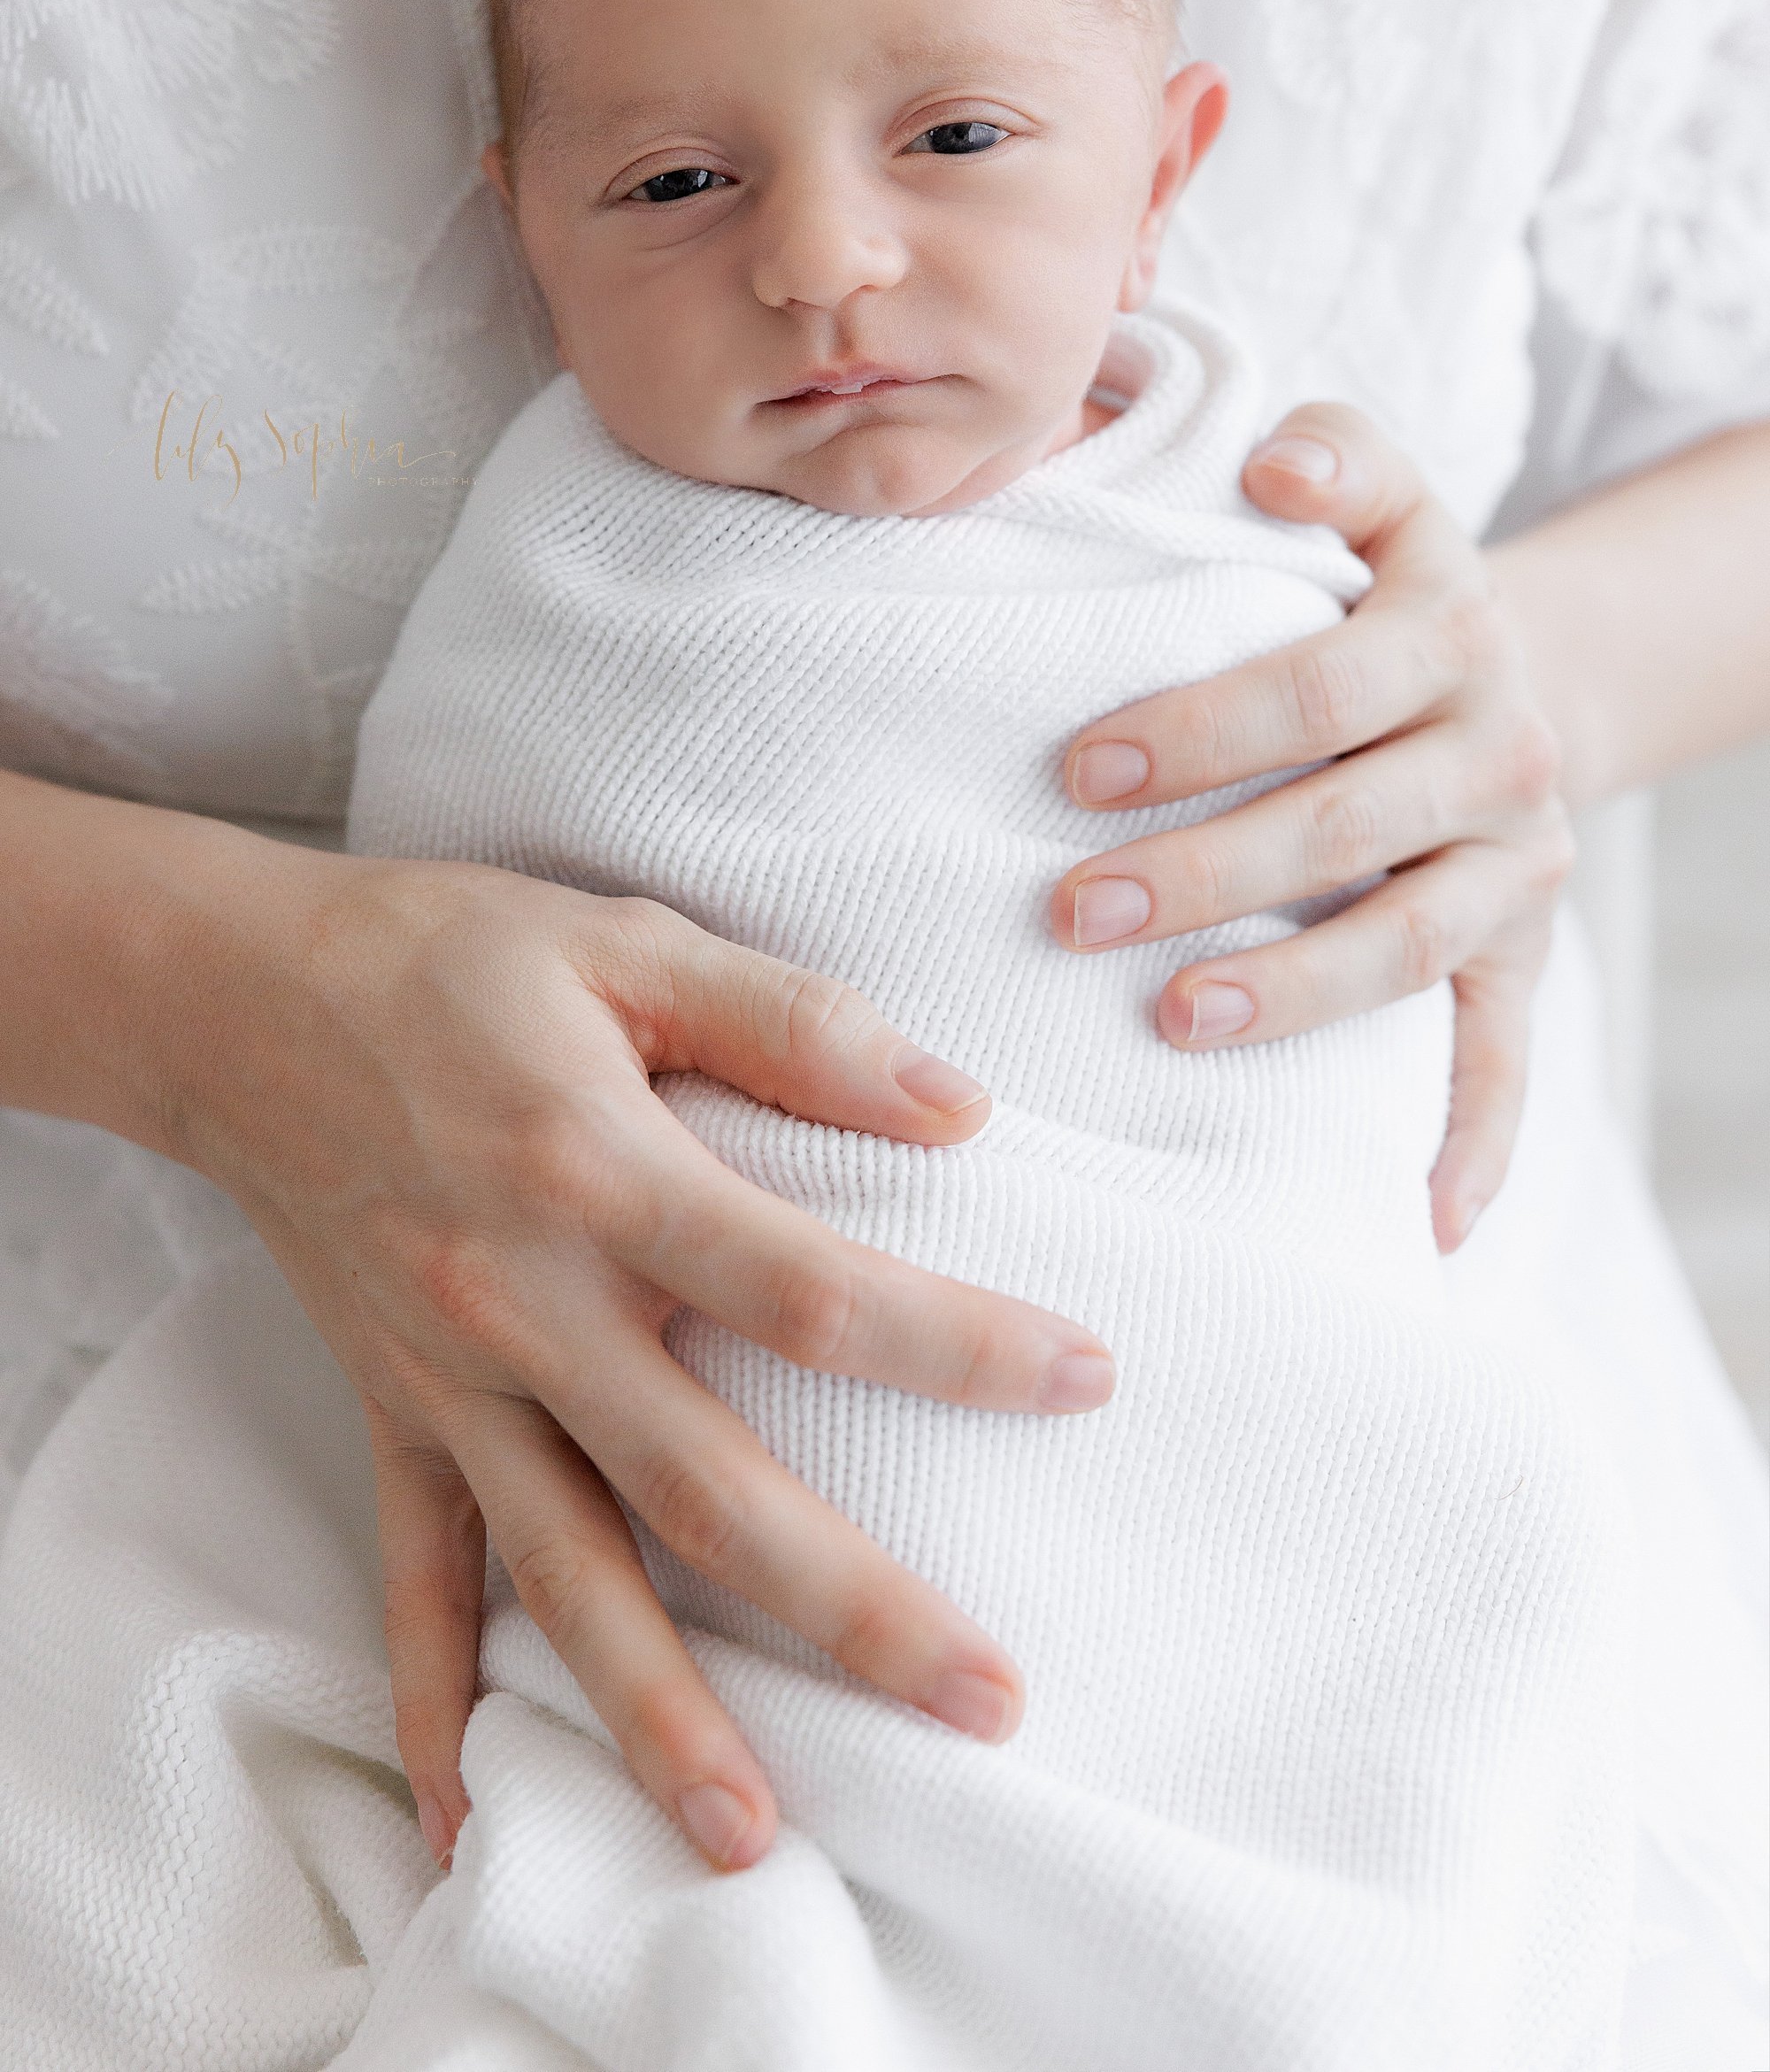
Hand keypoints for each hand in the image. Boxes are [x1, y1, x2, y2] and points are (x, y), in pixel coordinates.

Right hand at [156, 855, 1113, 1873]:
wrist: (238, 998)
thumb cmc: (451, 957)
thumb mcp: (626, 942)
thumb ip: (792, 1022)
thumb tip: (960, 1104)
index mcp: (596, 1170)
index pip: (806, 1289)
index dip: (955, 1343)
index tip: (1083, 1379)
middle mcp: (523, 1301)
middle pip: (705, 1485)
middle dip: (850, 1607)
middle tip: (986, 1700)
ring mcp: (451, 1378)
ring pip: (566, 1571)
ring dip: (657, 1710)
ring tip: (753, 1836)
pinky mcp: (394, 1413)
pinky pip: (413, 1579)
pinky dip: (437, 1702)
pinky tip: (469, 1825)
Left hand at [1051, 402, 1573, 1253]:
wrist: (1525, 666)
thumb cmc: (1378, 586)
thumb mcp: (1375, 490)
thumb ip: (1321, 448)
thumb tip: (1252, 454)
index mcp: (1443, 620)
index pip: (1319, 676)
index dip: (1202, 723)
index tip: (1078, 770)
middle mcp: (1494, 742)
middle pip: (1342, 816)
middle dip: (1200, 868)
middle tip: (1064, 910)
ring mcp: (1519, 862)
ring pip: (1410, 942)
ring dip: (1294, 989)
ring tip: (1175, 1021)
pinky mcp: (1530, 953)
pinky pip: (1508, 1060)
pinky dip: (1472, 1146)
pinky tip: (1417, 1227)